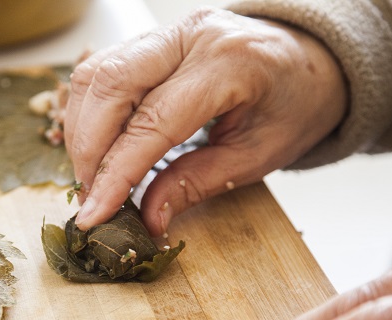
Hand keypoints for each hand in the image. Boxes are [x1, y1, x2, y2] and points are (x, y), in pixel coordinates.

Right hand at [65, 7, 346, 235]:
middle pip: (110, 84)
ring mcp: (168, 31)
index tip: (94, 213)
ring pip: (96, 72)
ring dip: (82, 129)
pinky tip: (97, 142)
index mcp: (229, 65)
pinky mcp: (153, 37)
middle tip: (90, 194)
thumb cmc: (295, 107)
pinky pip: (102, 67)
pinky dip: (89, 109)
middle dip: (89, 148)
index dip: (117, 172)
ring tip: (92, 174)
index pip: (153, 121)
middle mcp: (190, 36)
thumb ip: (197, 183)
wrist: (309, 61)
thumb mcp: (258, 156)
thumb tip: (147, 217)